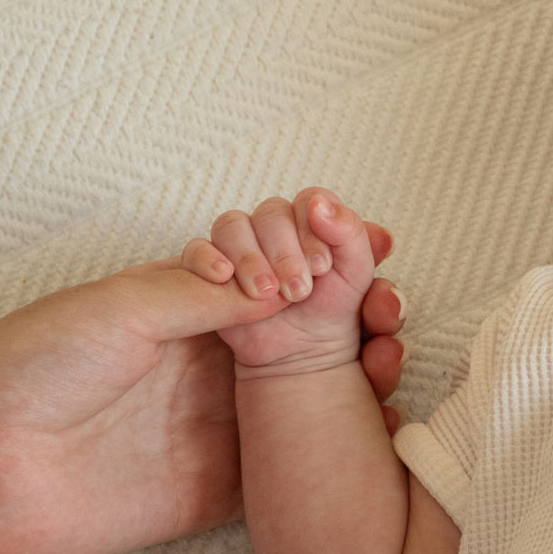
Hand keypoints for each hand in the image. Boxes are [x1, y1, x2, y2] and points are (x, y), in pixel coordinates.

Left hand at [0, 223, 406, 553]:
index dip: (327, 257)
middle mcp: (216, 360)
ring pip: (321, 395)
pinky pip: (305, 466)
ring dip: (366, 370)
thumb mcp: (120, 305)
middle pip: (312, 330)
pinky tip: (386, 424)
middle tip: (388, 304)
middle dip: (360, 308)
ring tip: (392, 353)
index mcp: (189, 304)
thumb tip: (285, 287)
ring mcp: (229, 424)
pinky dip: (351, 447)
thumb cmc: (28, 369)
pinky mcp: (233, 487)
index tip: (368, 245)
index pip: (279, 271)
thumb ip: (204, 293)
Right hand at [179, 189, 377, 373]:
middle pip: (271, 213)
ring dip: (251, 259)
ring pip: (233, 225)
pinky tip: (223, 277)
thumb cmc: (332, 309)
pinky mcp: (212, 267)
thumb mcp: (356, 274)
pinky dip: (207, 259)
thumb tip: (319, 204)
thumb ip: (351, 235)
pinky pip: (196, 249)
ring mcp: (241, 243)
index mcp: (311, 218)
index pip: (308, 201)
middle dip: (286, 253)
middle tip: (299, 291)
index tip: (322, 269)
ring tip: (266, 294)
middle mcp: (274, 225)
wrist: (303, 352)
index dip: (313, 231)